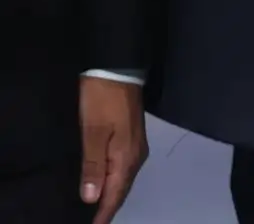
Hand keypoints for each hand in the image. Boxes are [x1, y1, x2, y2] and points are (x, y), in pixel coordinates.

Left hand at [78, 76, 147, 223]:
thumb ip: (92, 166)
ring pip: (122, 179)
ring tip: (95, 207)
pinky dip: (113, 180)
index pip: (115, 194)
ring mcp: (136, 146)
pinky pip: (123, 168)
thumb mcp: (92, 133)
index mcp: (126, 158)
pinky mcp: (132, 139)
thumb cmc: (102, 102)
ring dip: (110, 194)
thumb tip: (91, 198)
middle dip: (107, 207)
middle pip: (121, 189)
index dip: (103, 213)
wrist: (118, 70)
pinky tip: (103, 182)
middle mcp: (135, 156)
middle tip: (92, 221)